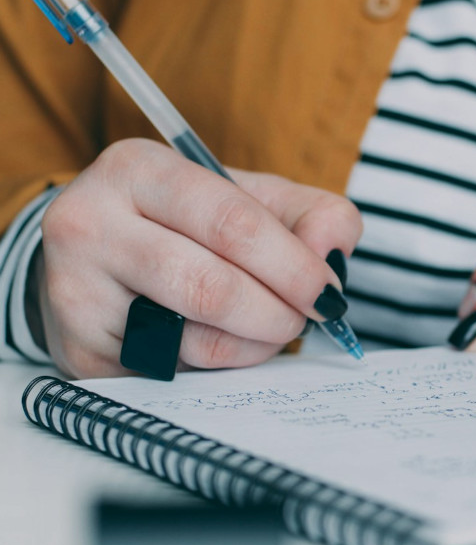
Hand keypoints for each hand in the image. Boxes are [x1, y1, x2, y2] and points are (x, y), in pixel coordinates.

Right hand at [35, 138, 361, 377]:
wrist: (99, 256)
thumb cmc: (190, 224)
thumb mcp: (253, 199)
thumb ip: (311, 216)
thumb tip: (331, 254)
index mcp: (138, 170)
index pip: (234, 224)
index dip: (295, 266)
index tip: (329, 292)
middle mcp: (89, 225)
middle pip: (212, 288)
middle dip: (280, 312)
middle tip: (306, 317)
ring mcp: (75, 293)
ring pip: (195, 340)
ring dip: (256, 345)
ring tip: (270, 328)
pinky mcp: (79, 352)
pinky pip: (175, 374)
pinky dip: (220, 368)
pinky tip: (226, 345)